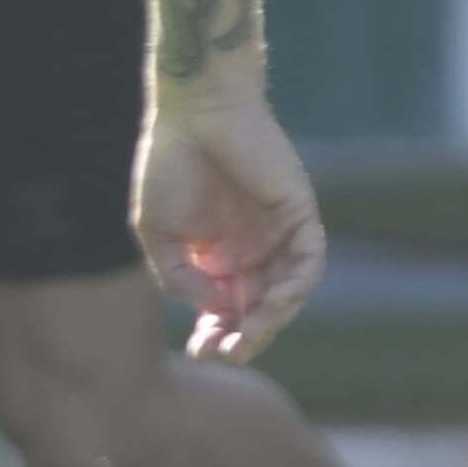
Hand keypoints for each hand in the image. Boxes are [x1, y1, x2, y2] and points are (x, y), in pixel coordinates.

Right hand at [137, 75, 324, 359]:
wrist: (194, 113)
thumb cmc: (168, 166)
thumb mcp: (158, 233)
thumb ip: (179, 276)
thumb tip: (215, 311)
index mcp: (217, 257)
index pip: (225, 310)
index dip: (216, 335)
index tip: (201, 351)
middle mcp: (252, 251)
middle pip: (258, 308)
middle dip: (246, 336)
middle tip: (228, 353)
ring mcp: (277, 235)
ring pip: (286, 292)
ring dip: (271, 319)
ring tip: (249, 336)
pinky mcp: (299, 215)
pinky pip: (308, 261)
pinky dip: (297, 285)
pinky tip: (275, 302)